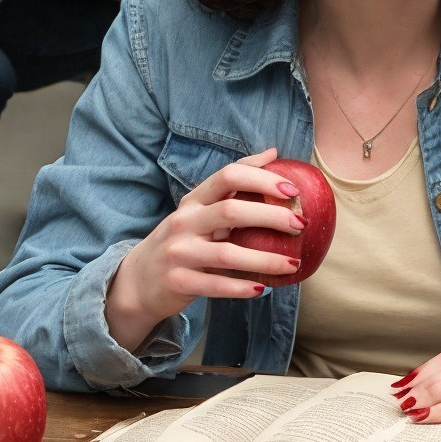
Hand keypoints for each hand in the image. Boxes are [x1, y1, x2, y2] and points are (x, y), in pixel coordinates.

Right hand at [105, 149, 305, 351]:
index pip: (228, 176)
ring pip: (227, 254)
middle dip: (270, 215)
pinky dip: (241, 287)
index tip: (292, 190)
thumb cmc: (183, 239)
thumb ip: (234, 183)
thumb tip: (272, 153)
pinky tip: (263, 288)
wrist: (139, 280)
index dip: (261, 179)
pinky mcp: (178, 282)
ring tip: (292, 264)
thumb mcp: (201, 207)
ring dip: (265, 260)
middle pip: (231, 211)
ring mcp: (179, 252)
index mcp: (194, 199)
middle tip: (300, 224)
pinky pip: (215, 285)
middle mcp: (184, 221)